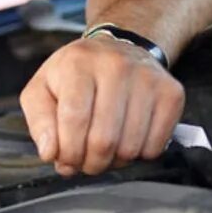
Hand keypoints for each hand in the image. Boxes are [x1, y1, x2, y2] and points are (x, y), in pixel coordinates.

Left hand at [20, 36, 183, 175]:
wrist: (118, 49)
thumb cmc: (76, 75)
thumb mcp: (42, 89)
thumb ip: (39, 121)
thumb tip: (50, 152)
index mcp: (78, 63)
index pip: (74, 119)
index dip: (68, 151)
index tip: (64, 160)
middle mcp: (116, 65)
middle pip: (104, 139)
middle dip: (90, 163)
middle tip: (84, 161)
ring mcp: (148, 78)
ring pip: (130, 147)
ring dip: (114, 162)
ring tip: (104, 149)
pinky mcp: (171, 93)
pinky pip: (155, 146)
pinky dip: (138, 155)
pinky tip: (126, 140)